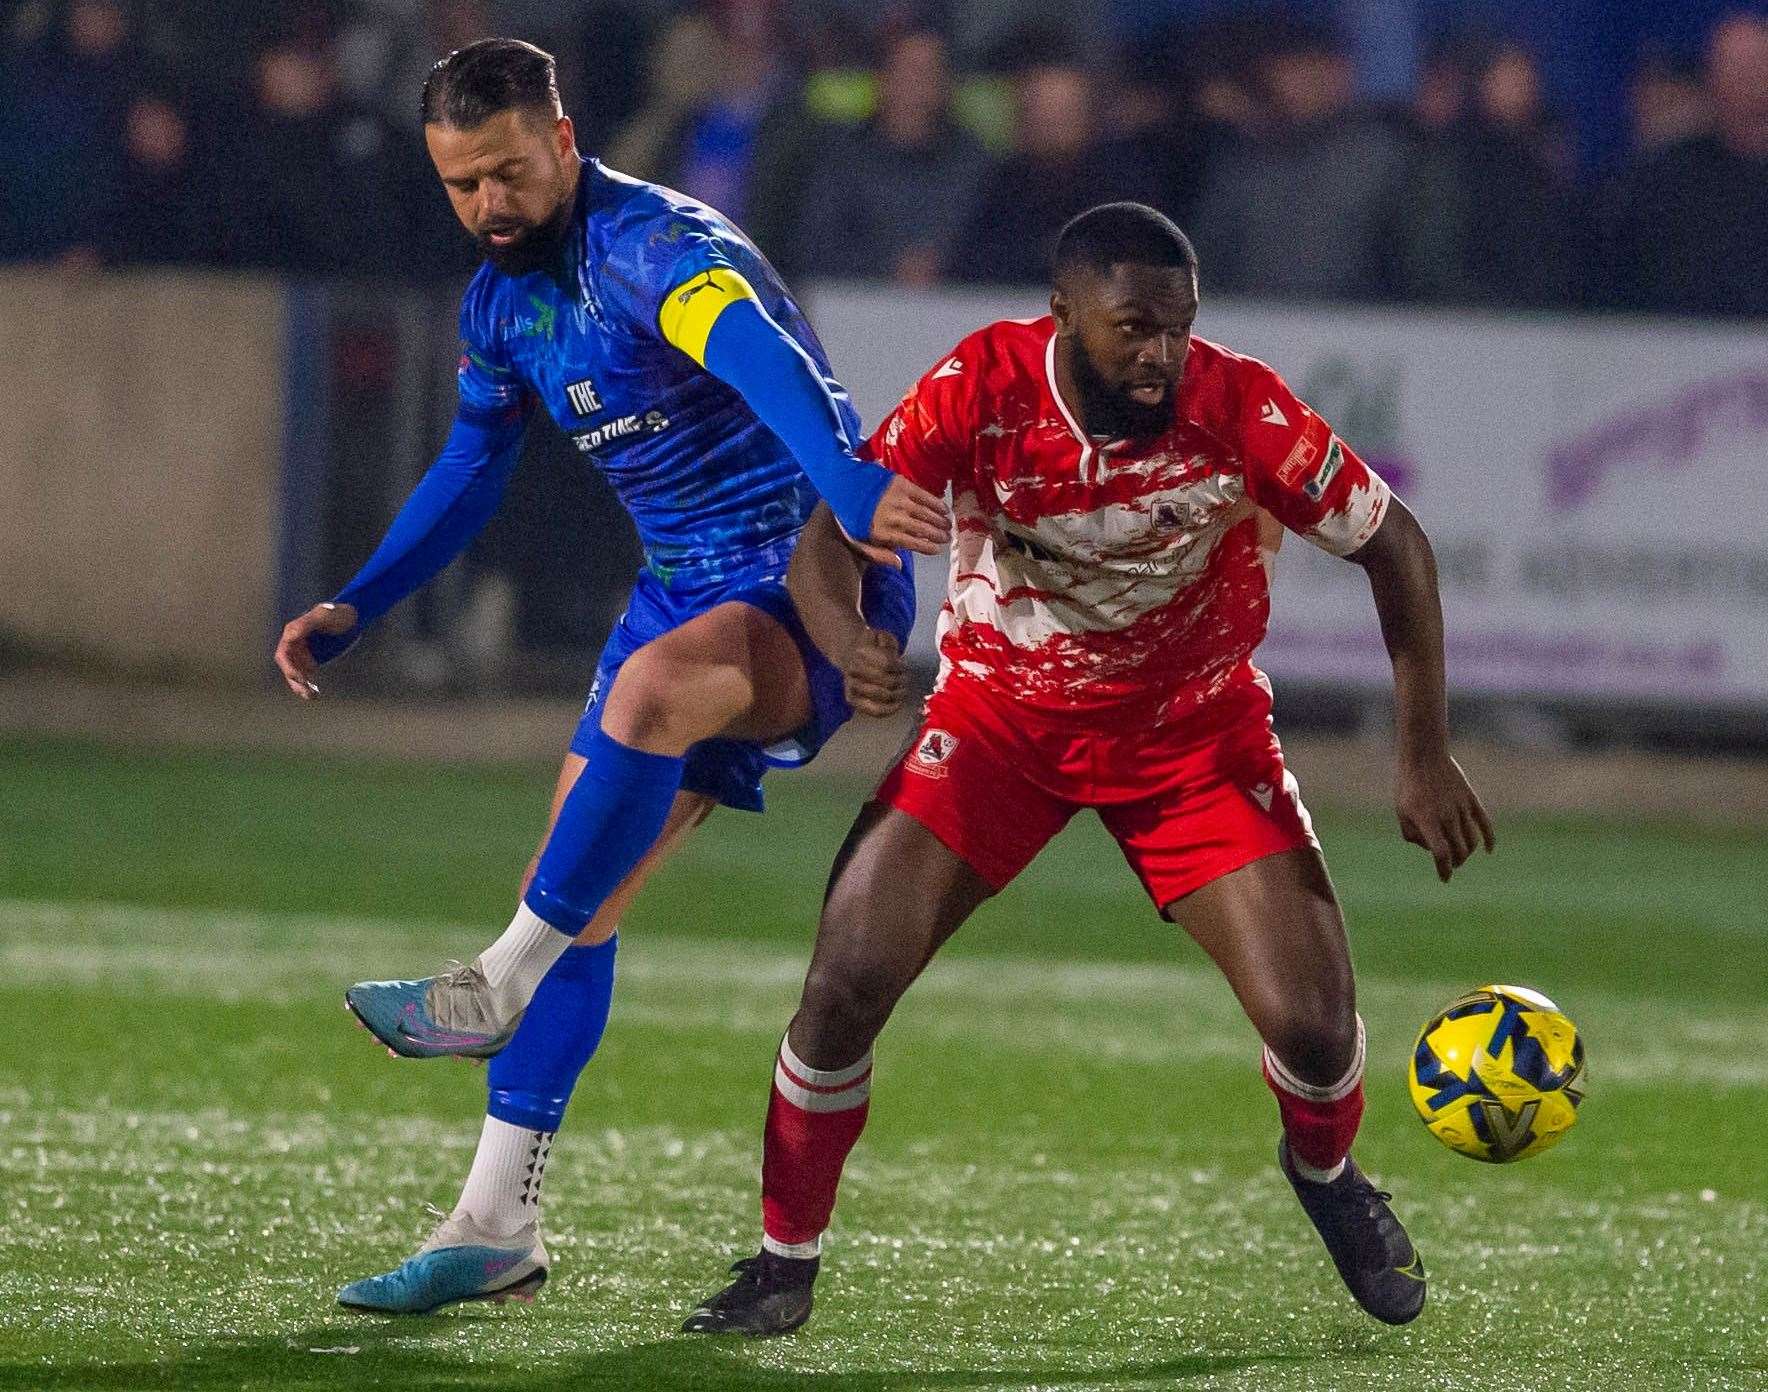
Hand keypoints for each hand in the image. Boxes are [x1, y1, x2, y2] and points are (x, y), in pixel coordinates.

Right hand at [273, 601, 357, 699]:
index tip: (302, 678)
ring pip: (296, 673)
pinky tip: (315, 692)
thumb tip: (289, 633)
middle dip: (295, 680)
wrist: (353, 617)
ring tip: (312, 696)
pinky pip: (306, 674)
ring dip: (301, 686)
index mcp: (293, 632)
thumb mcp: (325, 615)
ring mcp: (303, 652)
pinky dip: (308, 684)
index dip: (290, 668)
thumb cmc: (338, 613)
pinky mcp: (312, 658)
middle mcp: (295, 643)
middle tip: (307, 691)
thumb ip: (307, 623)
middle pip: (288, 667)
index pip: (284, 654)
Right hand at [844, 628, 907, 717]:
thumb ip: (887, 643)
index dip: (899, 666)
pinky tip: (898, 703)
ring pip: (882, 695)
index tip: (902, 665)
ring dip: (898, 693)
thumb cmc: (870, 646)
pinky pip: (874, 710)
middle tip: (904, 678)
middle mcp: (853, 670)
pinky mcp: (852, 700)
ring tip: (902, 688)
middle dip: (900, 681)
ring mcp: (851, 686)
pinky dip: (890, 709)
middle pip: (887, 681)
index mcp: (860, 652)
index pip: (887, 664)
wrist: (848, 654)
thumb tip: (894, 657)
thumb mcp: (880, 636)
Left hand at [852, 474, 949, 564]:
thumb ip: (877, 555)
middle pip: (923, 529)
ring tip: (948, 525)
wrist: (843, 484)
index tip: (938, 550)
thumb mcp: (857, 541)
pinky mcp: (902, 485)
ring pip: (926, 513)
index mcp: (884, 533)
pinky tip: (944, 509)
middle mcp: (895, 517)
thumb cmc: (850, 516)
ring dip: (940, 520)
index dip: (928, 547)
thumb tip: (899, 565)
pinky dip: (936, 503)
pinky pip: (924, 495)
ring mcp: (899, 500)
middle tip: (947, 538)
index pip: (913, 543)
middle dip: (938, 535)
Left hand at [1396, 752, 1495, 881]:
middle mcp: (1447, 817)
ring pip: (1472, 841)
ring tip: (1460, 856)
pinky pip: (1485, 824)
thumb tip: (1430, 848)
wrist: (1424, 757)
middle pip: (1459, 851)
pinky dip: (1489, 839)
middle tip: (1450, 864)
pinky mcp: (1471, 800)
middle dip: (1455, 862)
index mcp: (1427, 821)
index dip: (1444, 869)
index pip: (1441, 853)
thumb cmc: (1408, 785)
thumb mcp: (1401, 812)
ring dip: (1467, 853)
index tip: (1445, 879)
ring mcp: (1461, 808)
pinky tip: (1488, 850)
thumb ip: (1412, 834)